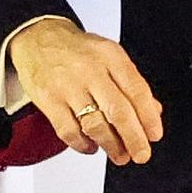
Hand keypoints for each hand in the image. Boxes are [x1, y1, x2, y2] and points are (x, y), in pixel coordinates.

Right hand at [7, 18, 162, 165]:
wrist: (37, 38)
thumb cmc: (76, 50)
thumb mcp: (109, 55)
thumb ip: (130, 83)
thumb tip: (152, 112)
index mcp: (110, 56)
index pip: (136, 90)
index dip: (148, 117)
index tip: (154, 135)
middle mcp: (90, 70)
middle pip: (118, 111)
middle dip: (133, 138)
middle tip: (141, 154)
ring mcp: (68, 86)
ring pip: (95, 124)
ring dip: (110, 145)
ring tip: (119, 154)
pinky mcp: (49, 100)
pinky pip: (69, 131)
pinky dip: (83, 144)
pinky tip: (91, 146)